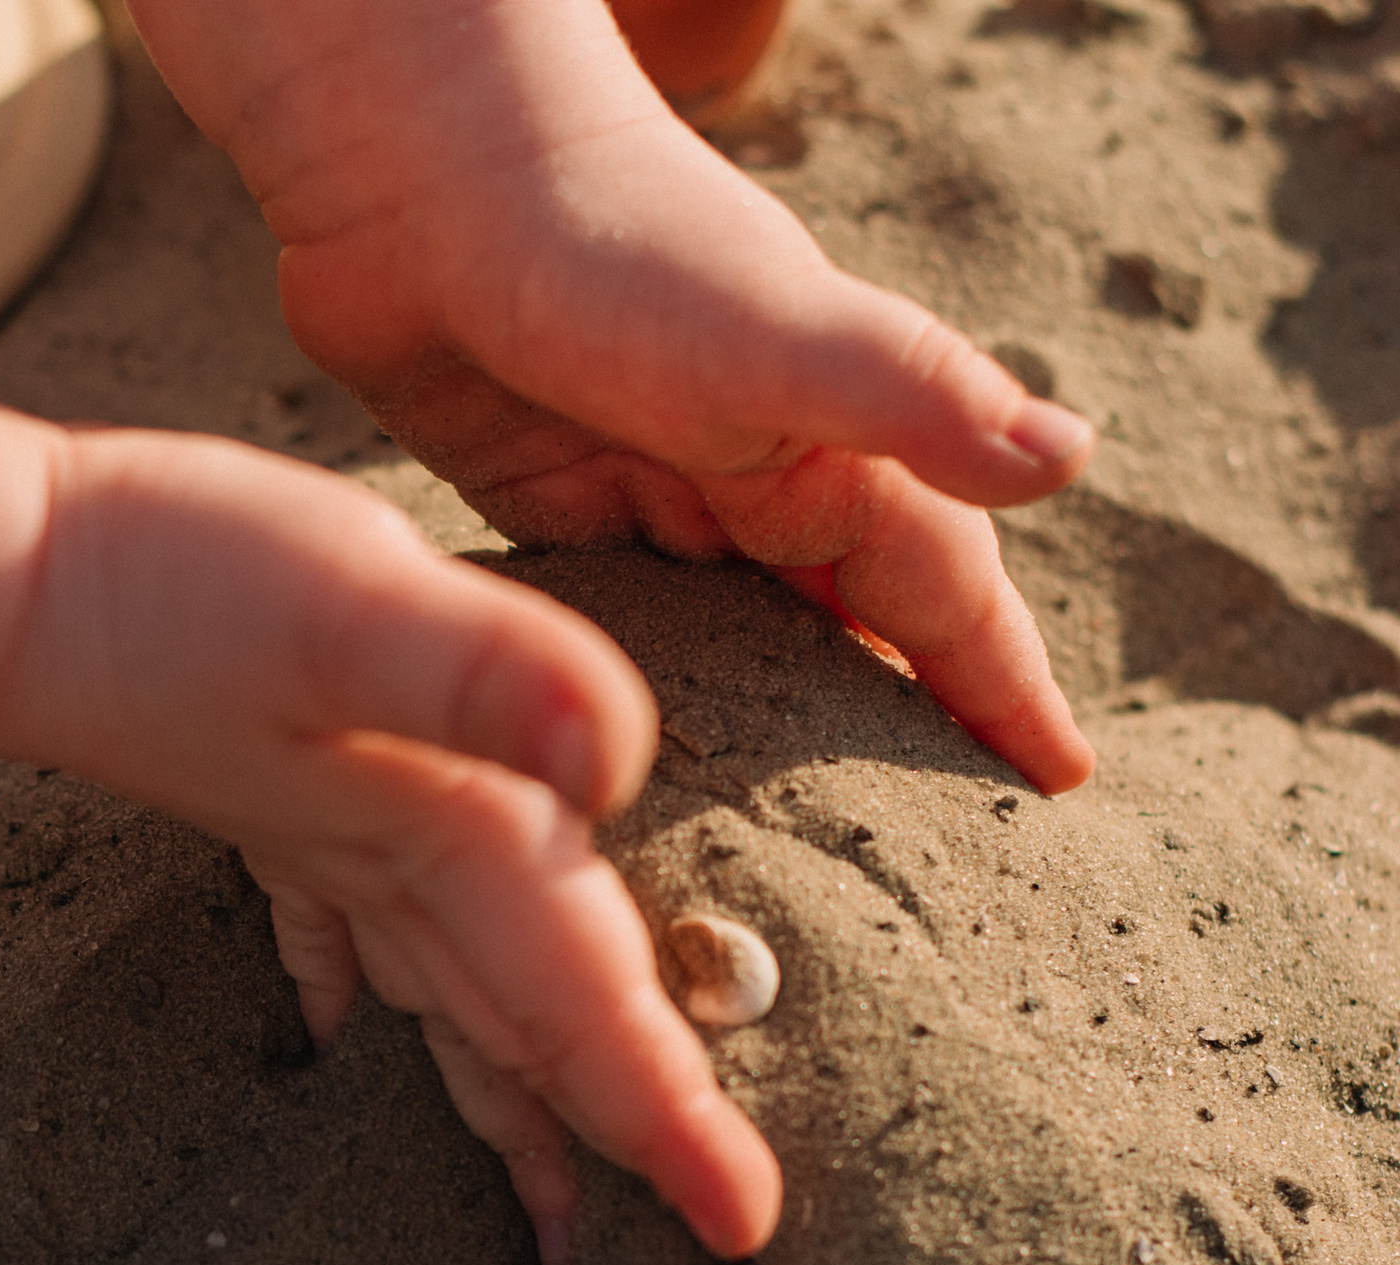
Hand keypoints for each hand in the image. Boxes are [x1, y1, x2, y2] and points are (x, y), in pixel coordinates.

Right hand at [0, 429, 783, 1264]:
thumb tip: (618, 762)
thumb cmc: (174, 585)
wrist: (2, 580)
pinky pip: (335, 925)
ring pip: (446, 1001)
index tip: (742, 1227)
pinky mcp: (265, 792)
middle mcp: (390, 861)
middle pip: (522, 1032)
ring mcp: (318, 838)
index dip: (667, 1118)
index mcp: (444, 832)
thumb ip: (483, 675)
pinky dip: (361, 987)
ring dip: (509, 1096)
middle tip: (695, 1232)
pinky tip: (346, 1025)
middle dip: (610, 1138)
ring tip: (552, 1192)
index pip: (579, 1004)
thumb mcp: (347, 607)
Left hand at [130, 0, 1097, 796]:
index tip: (1061, 785)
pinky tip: (633, 768)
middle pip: (850, 638)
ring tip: (803, 841)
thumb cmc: (609, 247)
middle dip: (899, 731)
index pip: (944, 599)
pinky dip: (646, 691)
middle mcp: (754, 484)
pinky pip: (623, 625)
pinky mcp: (555, 513)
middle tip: (945, 851)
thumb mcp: (774, 337)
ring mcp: (654, 500)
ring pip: (741, 647)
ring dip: (777, 731)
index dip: (1002, 690)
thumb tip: (1068, 462)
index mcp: (830, 453)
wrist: (425, 184)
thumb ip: (910, 396)